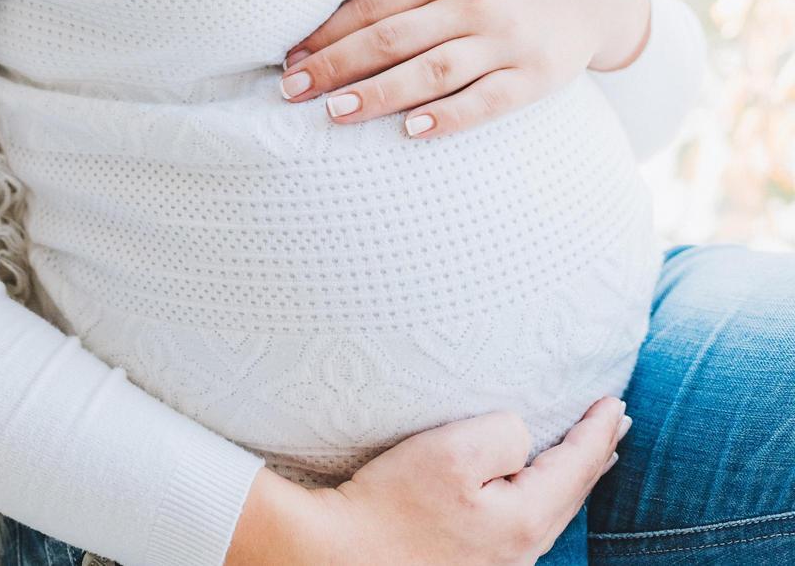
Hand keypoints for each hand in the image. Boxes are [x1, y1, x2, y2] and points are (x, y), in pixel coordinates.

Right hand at [226, 396, 631, 564]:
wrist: (336, 554)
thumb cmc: (389, 503)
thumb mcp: (451, 452)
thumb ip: (503, 435)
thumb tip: (522, 440)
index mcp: (524, 520)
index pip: (578, 466)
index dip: (598, 430)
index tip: (615, 402)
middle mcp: (520, 550)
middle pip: (572, 494)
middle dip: (595, 454)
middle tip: (614, 422)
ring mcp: (497, 562)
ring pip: (550, 511)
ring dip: (571, 475)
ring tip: (587, 454)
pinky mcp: (470, 562)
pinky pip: (524, 522)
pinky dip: (542, 495)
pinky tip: (534, 490)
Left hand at [278, 0, 651, 138]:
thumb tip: (338, 18)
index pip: (372, 7)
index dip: (327, 35)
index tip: (290, 61)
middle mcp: (473, 2)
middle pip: (390, 39)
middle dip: (335, 66)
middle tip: (293, 91)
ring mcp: (505, 40)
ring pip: (431, 71)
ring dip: (378, 93)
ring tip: (335, 111)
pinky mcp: (534, 76)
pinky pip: (486, 101)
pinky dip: (449, 117)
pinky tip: (412, 130)